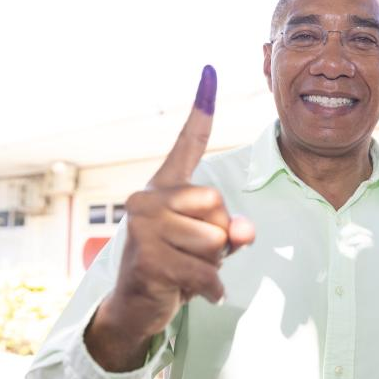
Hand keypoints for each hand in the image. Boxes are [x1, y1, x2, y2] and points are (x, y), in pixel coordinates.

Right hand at [97, 66, 255, 343]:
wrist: (136, 307)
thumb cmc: (175, 267)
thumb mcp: (209, 247)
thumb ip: (230, 232)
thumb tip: (242, 232)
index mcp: (164, 189)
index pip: (187, 145)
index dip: (200, 110)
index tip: (210, 71)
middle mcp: (147, 198)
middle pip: (218, 206)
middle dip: (219, 239)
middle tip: (191, 255)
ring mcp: (144, 227)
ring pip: (215, 240)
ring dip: (213, 266)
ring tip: (186, 271)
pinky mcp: (148, 258)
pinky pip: (205, 271)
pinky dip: (209, 289)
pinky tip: (189, 292)